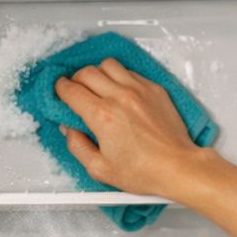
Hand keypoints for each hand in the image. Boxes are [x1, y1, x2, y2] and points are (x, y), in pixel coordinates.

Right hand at [54, 58, 211, 198]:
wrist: (177, 167)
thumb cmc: (144, 171)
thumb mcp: (100, 169)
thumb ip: (77, 146)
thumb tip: (69, 130)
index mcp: (103, 117)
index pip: (71, 90)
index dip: (60, 89)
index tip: (59, 92)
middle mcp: (120, 97)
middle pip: (87, 72)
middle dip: (75, 80)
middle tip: (75, 91)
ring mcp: (139, 90)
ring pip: (108, 65)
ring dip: (97, 73)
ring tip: (97, 86)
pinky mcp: (154, 89)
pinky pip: (129, 71)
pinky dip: (118, 76)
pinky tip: (118, 90)